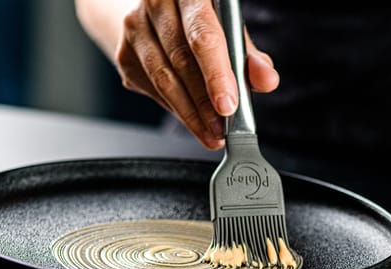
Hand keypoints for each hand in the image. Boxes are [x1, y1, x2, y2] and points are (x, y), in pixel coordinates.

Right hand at [115, 0, 278, 149]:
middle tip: (223, 130)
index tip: (228, 105)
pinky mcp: (124, 55)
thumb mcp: (230, 27)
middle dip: (204, 104)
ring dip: (190, 115)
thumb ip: (249, 55)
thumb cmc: (201, 18)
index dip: (217, 75)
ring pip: (163, 81)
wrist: (159, 10)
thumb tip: (266, 80)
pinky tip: (192, 120)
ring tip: (211, 134)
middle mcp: (155, 4)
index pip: (202, 36)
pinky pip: (153, 90)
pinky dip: (175, 110)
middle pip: (181, 62)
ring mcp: (135, 29)